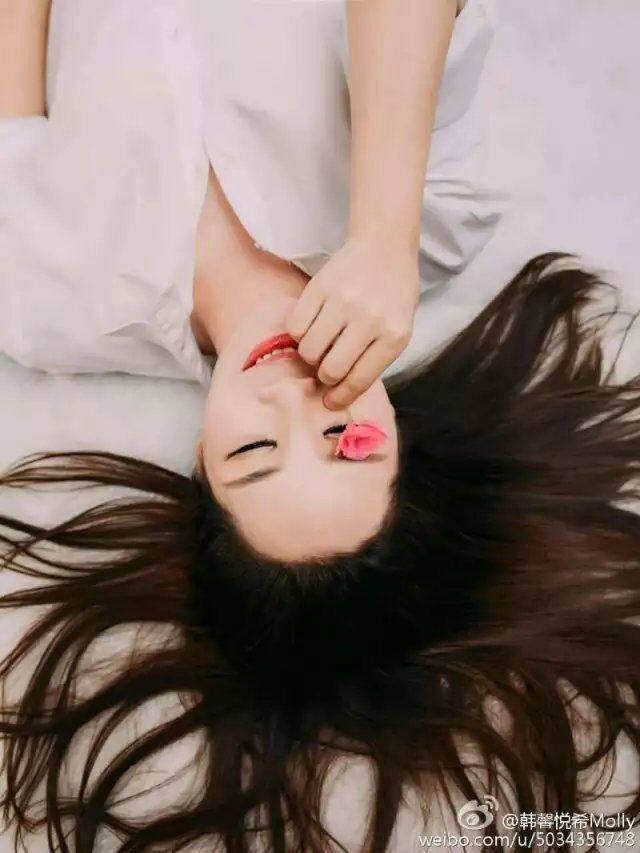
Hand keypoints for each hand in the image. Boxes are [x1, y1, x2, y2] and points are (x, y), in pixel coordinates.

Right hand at [286, 235, 419, 408]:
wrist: (384, 246)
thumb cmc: (394, 294)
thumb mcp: (398, 329)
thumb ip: (374, 358)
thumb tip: (338, 390)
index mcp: (394, 335)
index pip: (360, 379)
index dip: (341, 397)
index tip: (330, 401)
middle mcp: (369, 319)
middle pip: (331, 369)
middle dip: (325, 376)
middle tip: (325, 368)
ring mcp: (342, 302)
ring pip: (309, 349)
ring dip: (310, 355)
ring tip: (319, 344)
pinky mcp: (319, 287)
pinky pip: (295, 326)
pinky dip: (298, 333)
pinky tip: (309, 327)